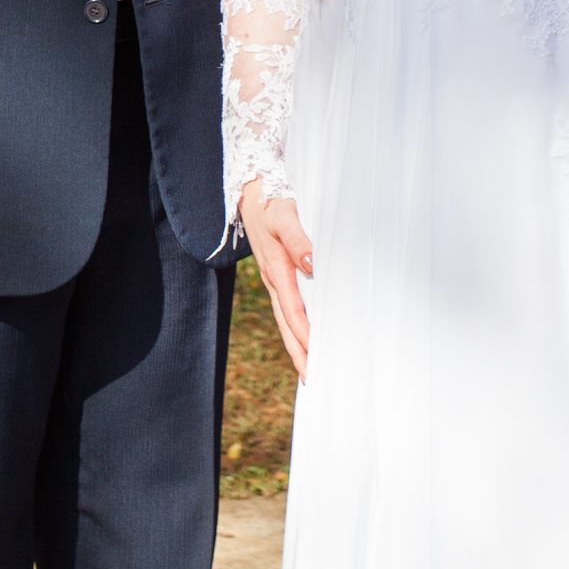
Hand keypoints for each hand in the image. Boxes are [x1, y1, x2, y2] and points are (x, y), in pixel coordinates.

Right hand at [240, 179, 313, 380]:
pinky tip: (304, 334)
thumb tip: (312, 264)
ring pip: (285, 319)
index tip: (318, 359)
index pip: (293, 312)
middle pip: (286, 325)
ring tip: (309, 368)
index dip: (306, 337)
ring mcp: (272, 278)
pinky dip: (294, 326)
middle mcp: (273, 280)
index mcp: (276, 270)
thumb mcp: (284, 216)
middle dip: (299, 353)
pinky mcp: (275, 274)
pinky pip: (286, 307)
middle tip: (313, 380)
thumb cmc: (270, 201)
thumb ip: (298, 240)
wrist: (250, 189)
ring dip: (296, 344)